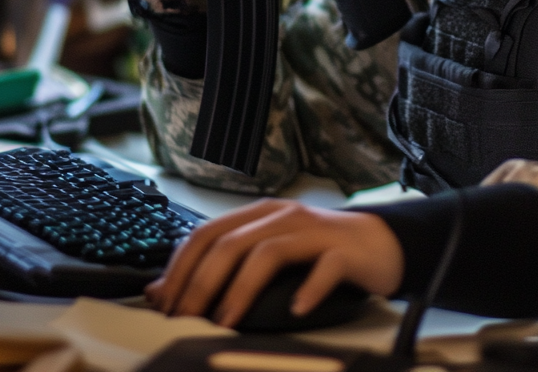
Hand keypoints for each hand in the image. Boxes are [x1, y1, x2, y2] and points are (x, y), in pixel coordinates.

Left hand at [144, 200, 403, 325]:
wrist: (378, 243)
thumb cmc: (318, 252)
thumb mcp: (266, 254)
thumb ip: (218, 267)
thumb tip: (158, 291)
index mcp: (258, 215)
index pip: (206, 233)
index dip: (180, 269)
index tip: (165, 306)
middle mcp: (282, 216)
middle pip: (231, 242)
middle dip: (201, 283)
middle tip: (187, 320)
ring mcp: (314, 230)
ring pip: (269, 251)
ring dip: (242, 289)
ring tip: (227, 322)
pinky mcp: (344, 249)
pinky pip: (325, 265)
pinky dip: (309, 287)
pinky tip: (298, 308)